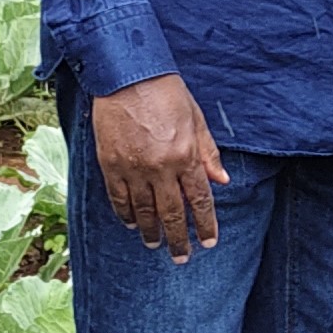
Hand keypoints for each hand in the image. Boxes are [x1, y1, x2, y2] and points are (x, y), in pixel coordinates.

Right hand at [92, 74, 228, 254]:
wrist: (127, 75)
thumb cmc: (166, 92)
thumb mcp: (196, 119)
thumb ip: (207, 153)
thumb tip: (222, 181)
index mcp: (185, 155)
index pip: (199, 199)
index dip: (205, 223)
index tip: (208, 241)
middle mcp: (160, 166)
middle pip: (172, 213)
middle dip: (179, 238)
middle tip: (181, 257)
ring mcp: (133, 167)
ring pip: (144, 210)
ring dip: (151, 231)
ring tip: (156, 244)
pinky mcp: (110, 163)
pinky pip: (118, 197)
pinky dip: (125, 213)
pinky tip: (130, 223)